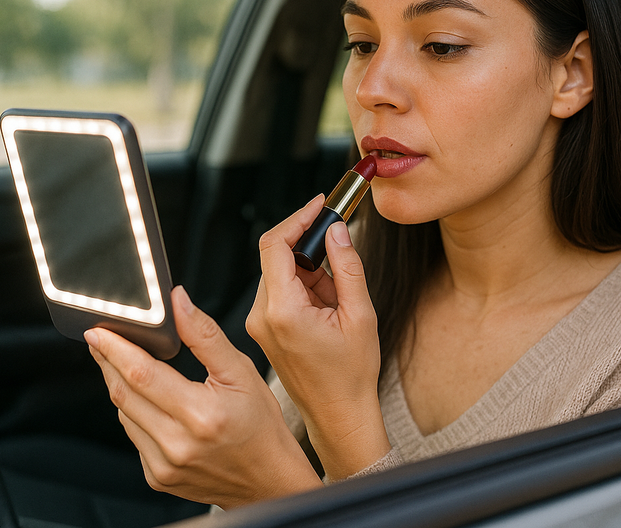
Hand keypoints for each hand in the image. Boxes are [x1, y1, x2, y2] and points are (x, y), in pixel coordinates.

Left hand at [85, 285, 320, 509]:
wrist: (269, 478)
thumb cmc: (260, 425)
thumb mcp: (241, 371)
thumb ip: (205, 335)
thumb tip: (178, 302)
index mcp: (201, 415)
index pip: (142, 374)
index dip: (115, 349)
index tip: (99, 332)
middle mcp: (178, 444)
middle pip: (124, 394)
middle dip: (108, 362)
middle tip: (101, 339)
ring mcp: (164, 466)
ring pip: (124, 415)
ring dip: (119, 386)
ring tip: (124, 364)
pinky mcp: (157, 477)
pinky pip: (134, 436)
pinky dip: (135, 413)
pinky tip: (148, 401)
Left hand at [246, 195, 390, 479]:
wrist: (339, 415)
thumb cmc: (351, 375)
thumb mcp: (361, 315)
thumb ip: (347, 267)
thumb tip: (336, 231)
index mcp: (284, 311)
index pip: (275, 245)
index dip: (298, 218)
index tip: (320, 205)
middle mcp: (263, 316)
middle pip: (276, 257)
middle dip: (310, 249)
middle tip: (340, 257)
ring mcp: (259, 325)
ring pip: (279, 274)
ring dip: (309, 272)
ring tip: (337, 301)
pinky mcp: (264, 330)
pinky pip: (280, 292)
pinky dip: (303, 289)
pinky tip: (326, 309)